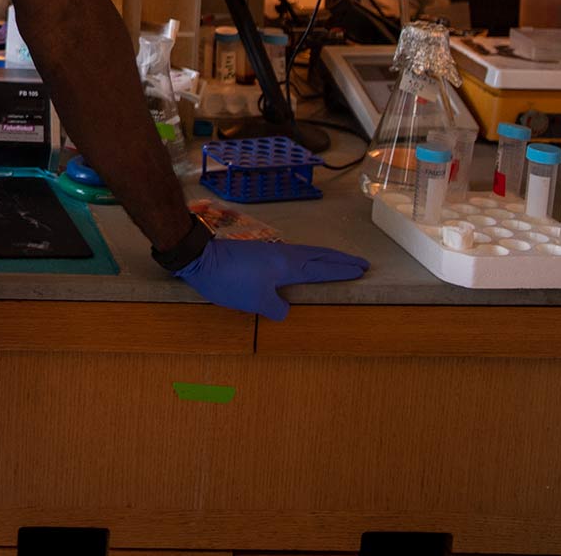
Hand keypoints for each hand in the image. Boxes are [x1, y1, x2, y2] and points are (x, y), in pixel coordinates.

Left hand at [176, 237, 368, 319]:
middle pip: (318, 256)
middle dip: (340, 260)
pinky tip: (301, 264)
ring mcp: (270, 252)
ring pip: (305, 254)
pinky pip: (292, 256)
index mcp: (287, 266)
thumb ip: (276, 307)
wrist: (199, 258)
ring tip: (336, 262)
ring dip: (323, 258)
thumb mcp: (255, 301)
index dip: (341, 271)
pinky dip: (306, 259)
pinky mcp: (257, 253)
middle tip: (360, 263)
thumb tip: (284, 309)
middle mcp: (283, 255)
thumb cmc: (230, 280)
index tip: (360, 270)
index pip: (321, 269)